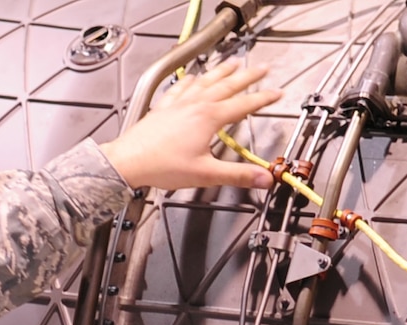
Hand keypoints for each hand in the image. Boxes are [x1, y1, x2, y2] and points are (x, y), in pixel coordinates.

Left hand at [99, 63, 282, 191]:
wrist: (128, 161)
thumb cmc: (162, 166)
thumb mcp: (205, 173)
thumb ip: (237, 175)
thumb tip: (263, 178)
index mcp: (209, 117)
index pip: (244, 104)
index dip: (263, 98)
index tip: (277, 93)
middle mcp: (195, 104)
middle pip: (227, 85)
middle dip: (248, 76)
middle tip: (262, 68)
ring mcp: (179, 103)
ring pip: (206, 81)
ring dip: (221, 71)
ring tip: (232, 63)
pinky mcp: (164, 107)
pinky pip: (181, 87)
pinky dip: (191, 80)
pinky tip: (192, 77)